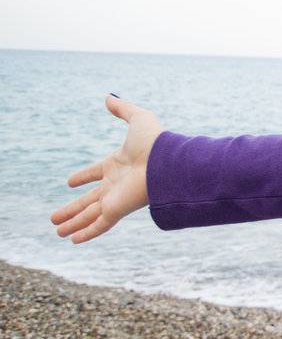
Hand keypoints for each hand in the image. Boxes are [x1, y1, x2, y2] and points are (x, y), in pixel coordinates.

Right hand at [51, 94, 165, 243]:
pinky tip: (73, 240)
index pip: (96, 172)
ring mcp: (115, 199)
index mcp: (117, 165)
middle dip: (73, 209)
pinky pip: (99, 225)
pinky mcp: (117, 210)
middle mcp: (115, 184)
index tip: (70, 182)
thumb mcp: (137, 119)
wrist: (168, 162)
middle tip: (56, 218)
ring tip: (57, 232)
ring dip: (73, 223)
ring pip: (89, 215)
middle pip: (89, 200)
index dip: (84, 177)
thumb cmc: (156, 142)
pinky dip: (86, 233)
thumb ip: (123, 110)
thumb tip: (109, 97)